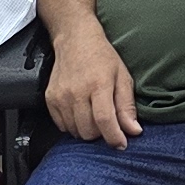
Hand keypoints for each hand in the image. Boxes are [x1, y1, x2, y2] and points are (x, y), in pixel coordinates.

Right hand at [47, 25, 140, 145]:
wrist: (75, 40)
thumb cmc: (102, 57)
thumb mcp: (123, 77)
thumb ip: (127, 106)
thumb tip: (134, 131)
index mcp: (98, 84)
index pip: (104, 120)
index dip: (114, 137)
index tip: (121, 144)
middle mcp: (77, 92)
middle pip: (88, 130)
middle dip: (101, 134)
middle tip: (107, 123)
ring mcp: (61, 96)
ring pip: (75, 131)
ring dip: (87, 130)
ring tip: (93, 115)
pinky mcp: (50, 99)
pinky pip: (62, 126)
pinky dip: (73, 125)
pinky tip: (80, 113)